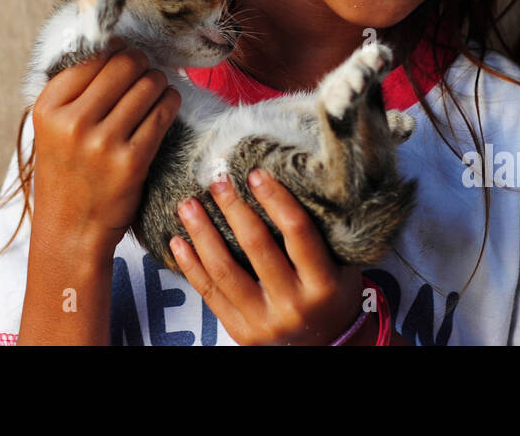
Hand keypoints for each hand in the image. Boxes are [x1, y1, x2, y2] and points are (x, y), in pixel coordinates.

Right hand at [30, 36, 181, 256]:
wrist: (70, 230)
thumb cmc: (67, 171)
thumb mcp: (53, 127)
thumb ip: (75, 89)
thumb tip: (114, 41)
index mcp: (48, 108)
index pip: (93, 56)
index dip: (115, 52)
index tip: (123, 59)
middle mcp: (72, 122)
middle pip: (124, 64)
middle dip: (141, 63)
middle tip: (145, 70)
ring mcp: (102, 143)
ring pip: (148, 84)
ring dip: (159, 81)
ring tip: (157, 88)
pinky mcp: (131, 162)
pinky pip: (163, 114)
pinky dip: (170, 102)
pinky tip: (167, 103)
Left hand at [170, 167, 369, 344]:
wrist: (325, 345)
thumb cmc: (332, 294)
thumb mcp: (341, 265)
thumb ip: (320, 232)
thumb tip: (288, 177)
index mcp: (323, 284)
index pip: (298, 231)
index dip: (275, 198)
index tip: (256, 173)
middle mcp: (293, 305)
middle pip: (256, 246)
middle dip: (233, 208)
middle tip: (217, 180)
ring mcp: (264, 321)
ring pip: (225, 270)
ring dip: (202, 233)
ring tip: (188, 204)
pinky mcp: (240, 331)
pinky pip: (209, 294)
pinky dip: (190, 265)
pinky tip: (178, 240)